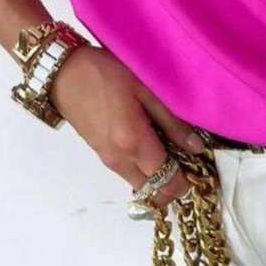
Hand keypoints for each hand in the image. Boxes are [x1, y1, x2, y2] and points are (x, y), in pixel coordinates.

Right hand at [47, 44, 208, 209]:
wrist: (66, 74)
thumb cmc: (108, 74)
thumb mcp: (146, 89)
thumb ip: (172, 121)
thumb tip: (196, 148)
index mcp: (133, 143)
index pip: (166, 183)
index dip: (185, 181)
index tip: (199, 165)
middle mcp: (120, 160)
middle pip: (153, 192)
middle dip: (174, 183)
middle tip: (189, 158)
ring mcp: (108, 160)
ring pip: (141, 185)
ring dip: (159, 176)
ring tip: (173, 146)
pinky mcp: (102, 155)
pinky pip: (129, 173)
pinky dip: (145, 168)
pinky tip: (154, 142)